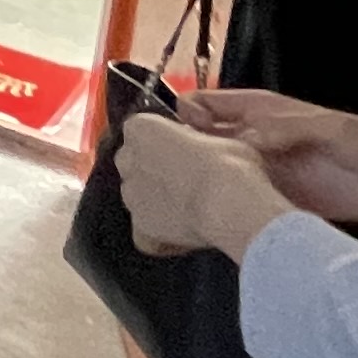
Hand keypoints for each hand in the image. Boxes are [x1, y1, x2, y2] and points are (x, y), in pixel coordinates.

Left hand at [113, 113, 290, 260]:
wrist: (230, 204)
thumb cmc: (229, 162)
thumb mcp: (217, 136)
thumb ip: (193, 140)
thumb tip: (195, 148)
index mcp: (141, 128)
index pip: (141, 130)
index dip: (164, 140)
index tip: (183, 148)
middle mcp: (127, 159)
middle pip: (133, 161)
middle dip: (153, 167)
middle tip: (184, 176)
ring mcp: (130, 195)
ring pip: (137, 193)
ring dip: (155, 197)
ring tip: (187, 203)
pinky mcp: (140, 225)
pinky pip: (145, 226)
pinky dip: (159, 229)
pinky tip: (182, 227)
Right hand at [184, 87, 357, 227]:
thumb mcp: (332, 128)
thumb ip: (286, 128)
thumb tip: (241, 137)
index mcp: (263, 110)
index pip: (207, 103)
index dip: (186, 114)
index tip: (179, 134)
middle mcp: (254, 138)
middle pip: (202, 138)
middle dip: (182, 149)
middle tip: (166, 171)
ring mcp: (262, 171)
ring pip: (216, 171)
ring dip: (199, 180)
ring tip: (177, 196)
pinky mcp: (273, 201)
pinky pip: (238, 200)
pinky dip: (221, 206)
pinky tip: (206, 217)